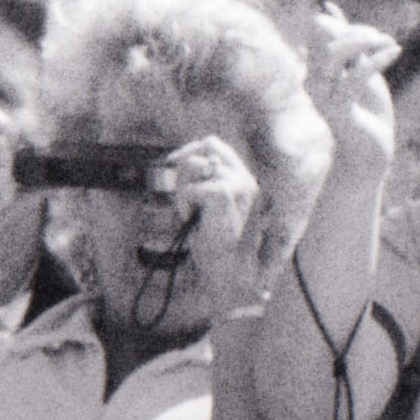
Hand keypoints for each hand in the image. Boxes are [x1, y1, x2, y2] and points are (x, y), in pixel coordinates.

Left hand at [165, 134, 263, 304]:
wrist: (229, 275)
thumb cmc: (219, 247)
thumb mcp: (213, 208)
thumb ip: (207, 182)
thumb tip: (184, 159)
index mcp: (246, 180)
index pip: (214, 144)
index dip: (191, 149)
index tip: (172, 163)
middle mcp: (246, 179)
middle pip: (205, 146)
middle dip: (184, 165)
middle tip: (181, 195)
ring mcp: (238, 185)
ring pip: (195, 164)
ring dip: (183, 188)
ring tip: (190, 213)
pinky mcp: (224, 195)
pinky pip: (191, 187)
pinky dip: (184, 203)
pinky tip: (191, 220)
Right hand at [306, 9, 399, 180]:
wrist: (371, 151)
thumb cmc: (366, 109)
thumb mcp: (358, 68)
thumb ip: (346, 41)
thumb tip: (328, 7)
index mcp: (315, 67)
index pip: (318, 28)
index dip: (345, 24)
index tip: (372, 35)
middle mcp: (313, 80)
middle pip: (327, 36)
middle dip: (360, 31)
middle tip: (385, 39)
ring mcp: (323, 96)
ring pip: (336, 52)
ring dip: (367, 41)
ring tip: (390, 43)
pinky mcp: (339, 110)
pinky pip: (356, 76)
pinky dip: (378, 59)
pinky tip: (395, 52)